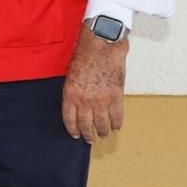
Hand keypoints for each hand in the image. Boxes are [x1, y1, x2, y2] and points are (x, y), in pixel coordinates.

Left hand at [62, 26, 129, 143]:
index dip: (73, 130)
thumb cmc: (84, 56)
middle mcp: (84, 101)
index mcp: (70, 95)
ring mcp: (101, 100)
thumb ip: (73, 92)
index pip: (70, 119)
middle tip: (90, 139)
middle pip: (86, 125)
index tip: (75, 135)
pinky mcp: (116, 97)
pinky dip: (117, 123)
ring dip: (103, 131)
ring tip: (103, 134)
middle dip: (88, 135)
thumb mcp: (70, 75)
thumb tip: (76, 106)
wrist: (101, 46)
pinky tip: (116, 127)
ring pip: (102, 124)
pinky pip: (117, 116)